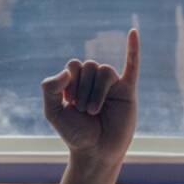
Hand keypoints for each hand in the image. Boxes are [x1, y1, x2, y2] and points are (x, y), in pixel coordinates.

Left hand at [41, 28, 139, 167]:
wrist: (96, 152)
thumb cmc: (75, 134)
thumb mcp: (53, 111)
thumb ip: (50, 88)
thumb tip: (67, 71)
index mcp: (77, 82)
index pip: (73, 66)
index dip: (69, 82)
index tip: (69, 102)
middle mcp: (95, 80)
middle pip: (89, 65)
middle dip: (82, 89)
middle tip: (84, 111)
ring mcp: (113, 84)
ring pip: (104, 70)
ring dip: (96, 92)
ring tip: (94, 112)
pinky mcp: (128, 90)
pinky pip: (132, 65)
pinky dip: (133, 48)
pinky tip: (133, 32)